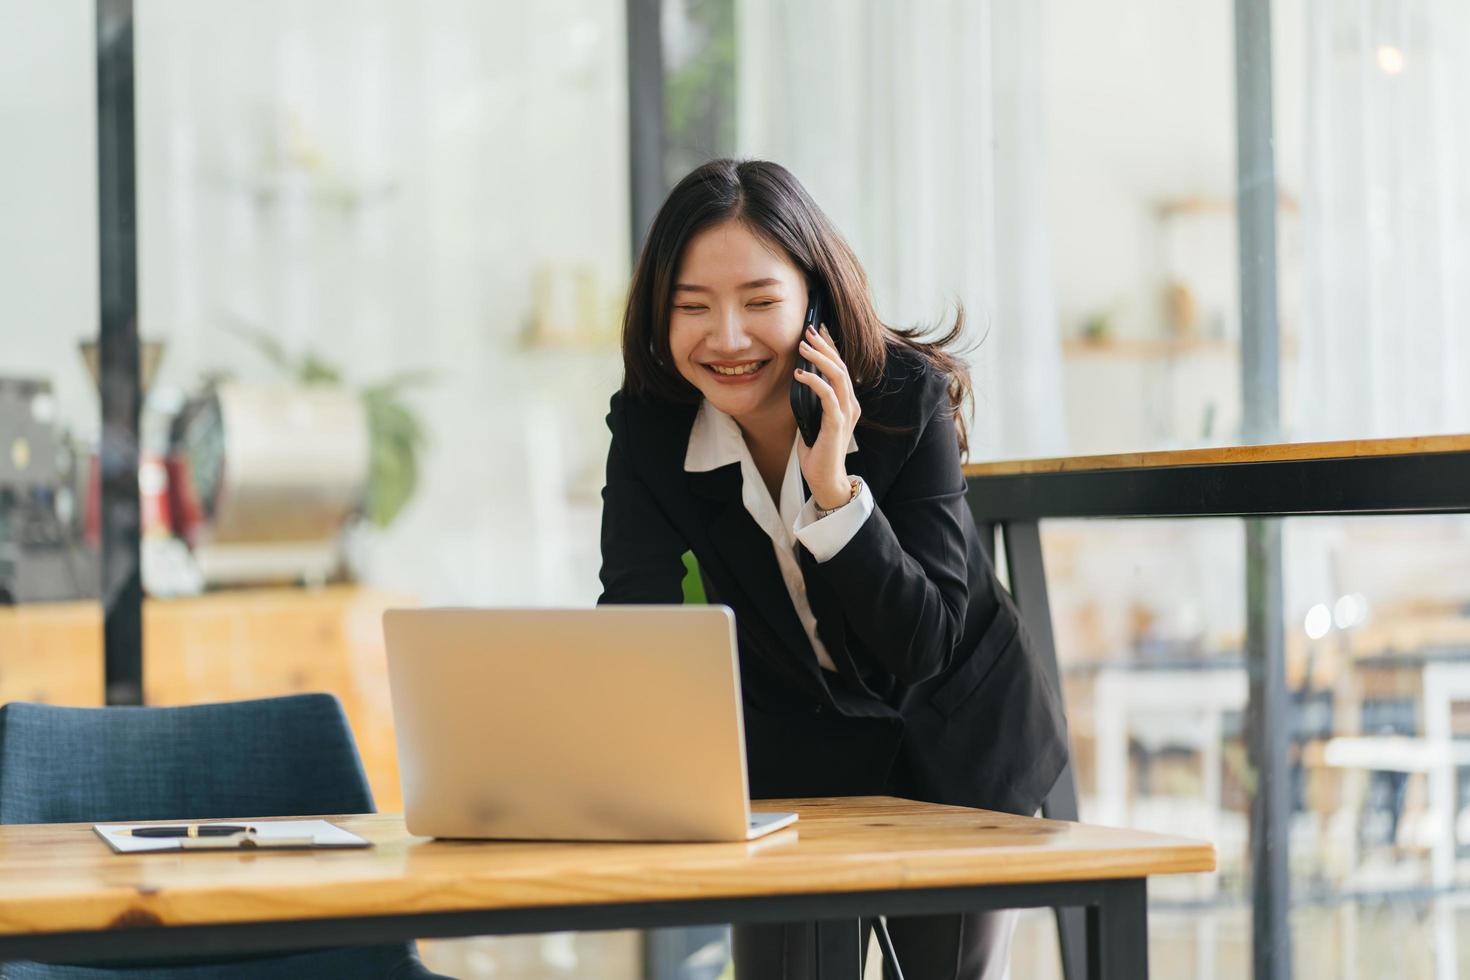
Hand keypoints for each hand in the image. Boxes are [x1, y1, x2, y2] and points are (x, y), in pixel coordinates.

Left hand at [793, 323, 860, 509]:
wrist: (825, 479)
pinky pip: (828, 395)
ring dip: (819, 358)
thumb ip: (811, 401)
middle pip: (841, 366)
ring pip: (837, 376)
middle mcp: (850, 405)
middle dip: (825, 345)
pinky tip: (800, 374)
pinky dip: (814, 382)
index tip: (817, 329)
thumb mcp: (812, 419)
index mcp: (847, 403)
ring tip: (803, 346)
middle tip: (809, 329)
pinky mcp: (837, 423)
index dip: (831, 346)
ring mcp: (845, 413)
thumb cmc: (818, 452)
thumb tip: (799, 380)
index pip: (841, 368)